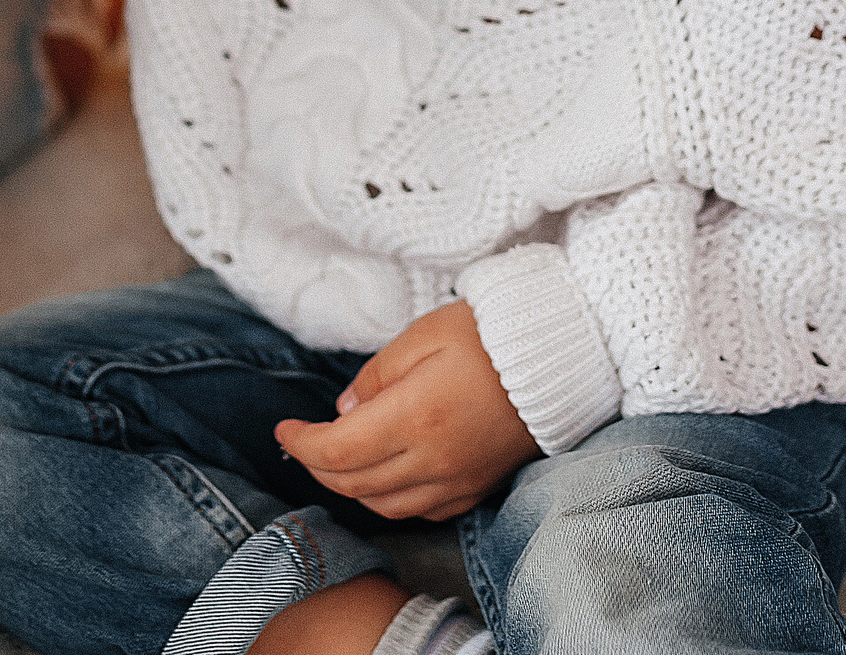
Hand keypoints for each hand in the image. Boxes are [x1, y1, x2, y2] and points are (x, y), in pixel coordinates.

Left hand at [275, 301, 539, 521]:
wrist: (561, 356)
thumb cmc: (491, 335)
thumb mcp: (422, 335)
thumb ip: (375, 377)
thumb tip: (344, 412)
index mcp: (415, 418)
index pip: (336, 451)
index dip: (301, 444)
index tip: (284, 428)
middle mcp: (435, 460)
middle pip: (354, 485)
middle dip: (319, 466)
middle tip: (305, 442)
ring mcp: (459, 480)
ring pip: (385, 506)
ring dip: (352, 488)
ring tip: (339, 458)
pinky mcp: (479, 488)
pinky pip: (422, 511)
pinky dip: (392, 499)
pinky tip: (386, 474)